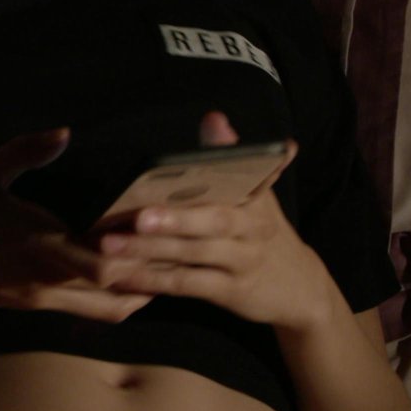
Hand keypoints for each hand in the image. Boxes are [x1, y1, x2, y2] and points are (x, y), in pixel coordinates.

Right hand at [0, 128, 152, 322]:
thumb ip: (24, 151)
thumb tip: (64, 132)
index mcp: (38, 245)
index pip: (106, 256)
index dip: (142, 245)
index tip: (166, 219)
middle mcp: (48, 279)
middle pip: (123, 287)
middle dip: (156, 267)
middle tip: (185, 242)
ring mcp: (43, 298)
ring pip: (112, 308)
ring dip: (143, 289)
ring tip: (167, 262)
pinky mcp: (35, 306)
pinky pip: (91, 312)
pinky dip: (119, 301)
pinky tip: (130, 280)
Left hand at [95, 112, 334, 329]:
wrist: (301, 289)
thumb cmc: (260, 232)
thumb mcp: (256, 197)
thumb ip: (231, 160)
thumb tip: (214, 118)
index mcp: (255, 199)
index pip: (232, 179)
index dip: (208, 170)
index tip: (164, 164)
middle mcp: (252, 229)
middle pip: (212, 222)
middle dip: (174, 219)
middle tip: (136, 217)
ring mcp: (242, 262)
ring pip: (193, 255)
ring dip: (150, 251)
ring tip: (109, 245)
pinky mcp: (230, 292)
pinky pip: (187, 284)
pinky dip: (153, 280)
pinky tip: (120, 275)